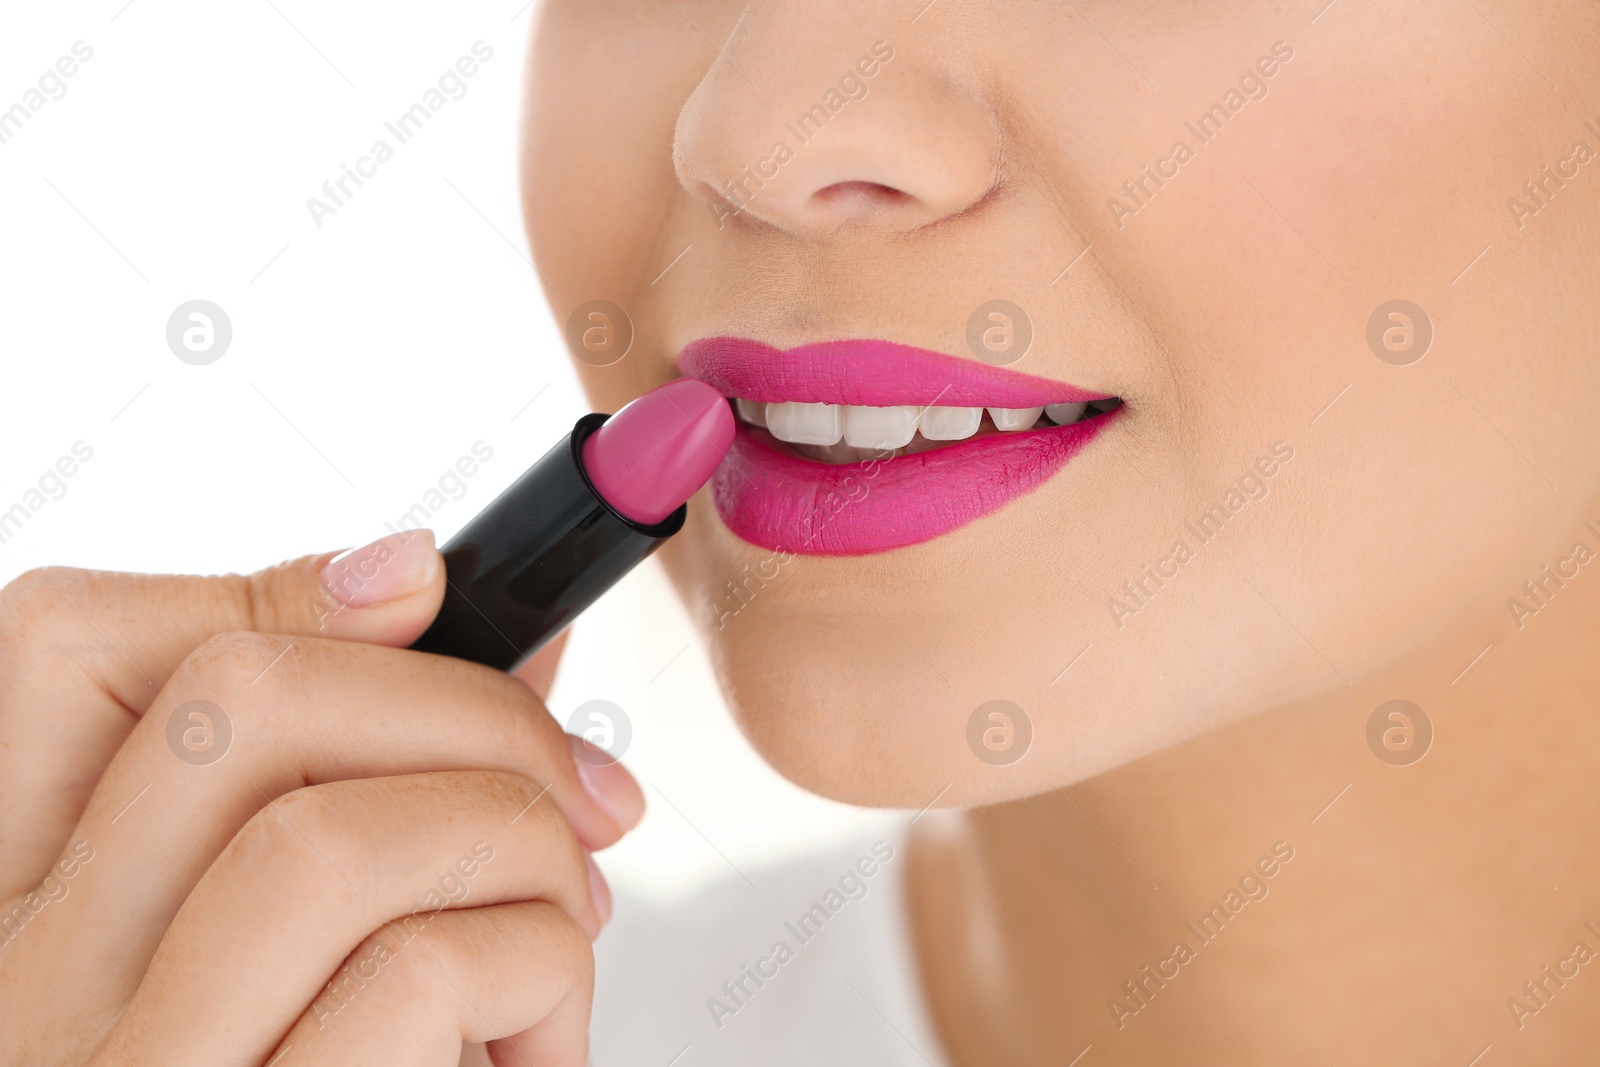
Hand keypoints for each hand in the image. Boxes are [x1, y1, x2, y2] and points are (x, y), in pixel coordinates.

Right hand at [0, 531, 643, 1065]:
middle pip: (235, 702)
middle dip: (466, 700)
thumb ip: (337, 765)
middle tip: (574, 781)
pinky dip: (542, 967)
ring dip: (518, 840)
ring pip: (335, 836)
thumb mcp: (298, 933)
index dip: (273, 590)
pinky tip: (538, 1033)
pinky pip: (426, 976)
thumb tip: (431, 588)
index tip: (428, 592)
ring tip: (566, 908)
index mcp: (18, 910)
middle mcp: (26, 1001)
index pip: (61, 647)